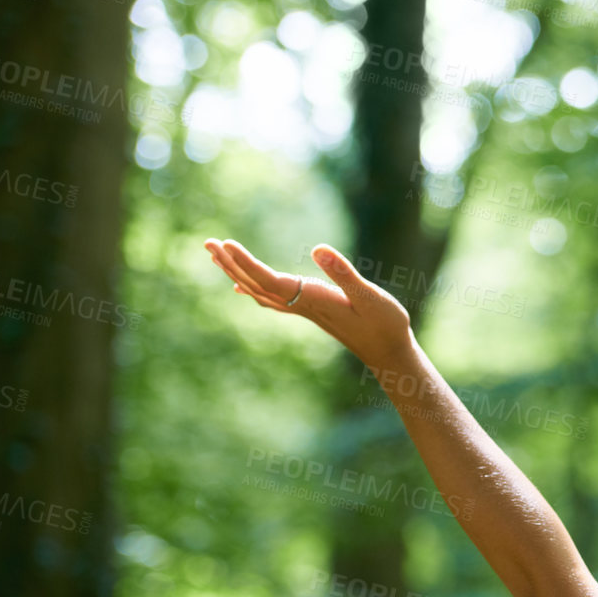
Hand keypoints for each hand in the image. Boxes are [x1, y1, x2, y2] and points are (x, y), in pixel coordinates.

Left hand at [203, 238, 414, 367]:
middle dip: (231, 264)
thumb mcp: (370, 295)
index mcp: (314, 299)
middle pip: (256, 285)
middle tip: (208, 243)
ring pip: (260, 291)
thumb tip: (317, 248)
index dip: (245, 263)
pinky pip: (272, 299)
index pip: (269, 280)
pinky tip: (242, 286)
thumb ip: (344, 273)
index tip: (226, 244)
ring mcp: (305, 310)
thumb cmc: (386, 324)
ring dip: (237, 273)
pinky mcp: (311, 311)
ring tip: (217, 255)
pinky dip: (252, 288)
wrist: (390, 353)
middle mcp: (303, 305)